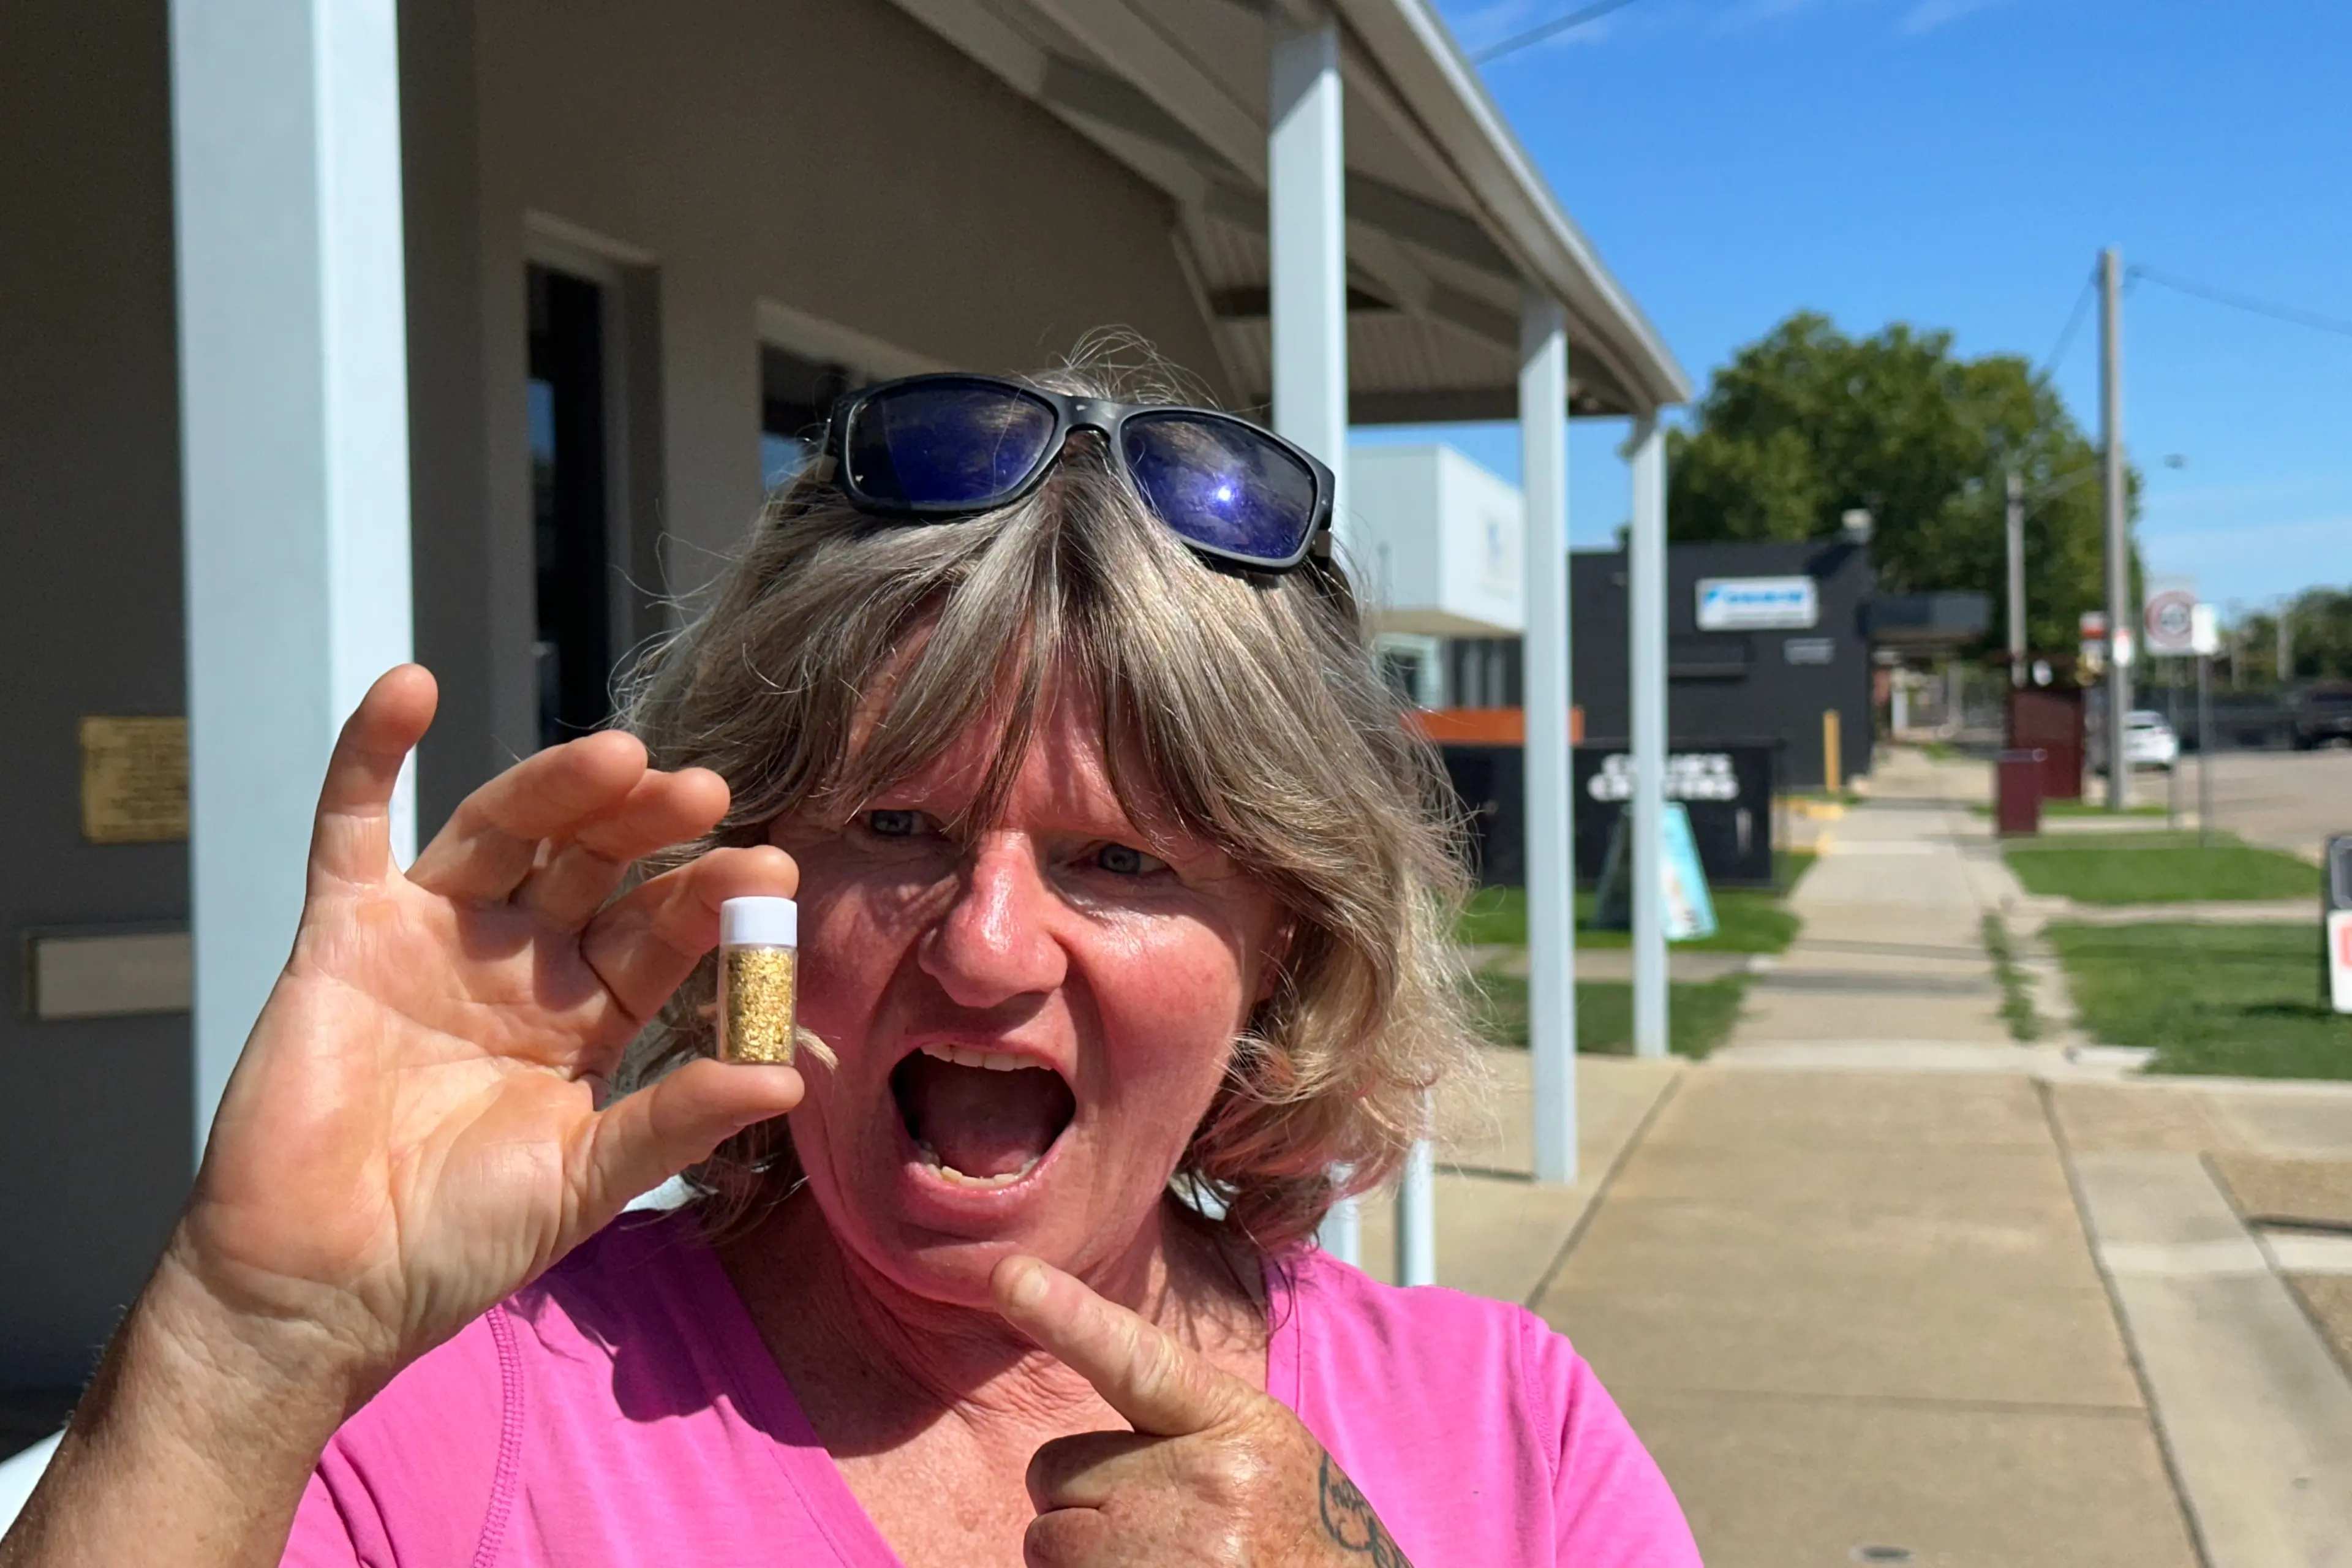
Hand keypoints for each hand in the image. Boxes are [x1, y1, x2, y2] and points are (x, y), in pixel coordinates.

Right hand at [172, 666, 804, 1398]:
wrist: (320, 1289)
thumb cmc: (455, 1242)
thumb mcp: (585, 1181)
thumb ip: (677, 1120)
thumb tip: (789, 1079)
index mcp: (586, 1017)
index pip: (661, 934)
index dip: (711, 901)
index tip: (770, 874)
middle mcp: (519, 963)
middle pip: (594, 865)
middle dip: (648, 826)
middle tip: (703, 793)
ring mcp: (433, 939)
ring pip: (505, 832)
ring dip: (557, 786)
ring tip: (618, 755)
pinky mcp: (343, 934)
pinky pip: (351, 828)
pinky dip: (370, 754)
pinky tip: (408, 686)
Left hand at [992, 1255, 1412, 1567]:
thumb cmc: (1296, 1537)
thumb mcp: (1262, 1456)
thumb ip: (1180, 1429)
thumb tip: (1075, 1451)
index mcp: (1233, 1425)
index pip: (1137, 1361)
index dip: (1068, 1317)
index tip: (1010, 1277)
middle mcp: (1202, 1485)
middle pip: (1054, 1471)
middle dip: (1083, 1505)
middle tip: (1156, 1534)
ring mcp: (1172, 1555)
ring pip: (1047, 1542)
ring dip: (1084, 1563)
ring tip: (1160, 1567)